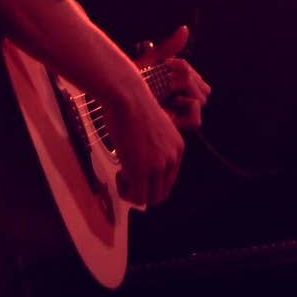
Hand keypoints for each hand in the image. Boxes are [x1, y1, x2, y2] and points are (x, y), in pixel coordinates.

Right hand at [105, 77, 184, 208]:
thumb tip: (142, 157)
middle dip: (143, 190)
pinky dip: (126, 192)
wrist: (127, 97)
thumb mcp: (154, 127)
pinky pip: (137, 198)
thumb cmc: (134, 106)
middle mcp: (172, 159)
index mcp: (177, 149)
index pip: (169, 180)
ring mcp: (159, 166)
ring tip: (122, 175)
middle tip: (127, 176)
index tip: (135, 170)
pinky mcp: (142, 170)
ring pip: (151, 199)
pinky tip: (119, 174)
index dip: (151, 181)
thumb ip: (155, 145)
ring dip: (134, 193)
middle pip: (162, 193)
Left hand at [135, 24, 210, 131]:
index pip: (199, 79)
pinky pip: (195, 120)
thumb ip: (168, 48)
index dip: (186, 69)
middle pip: (204, 89)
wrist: (113, 98)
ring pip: (202, 100)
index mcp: (177, 88)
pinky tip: (169, 101)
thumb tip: (185, 29)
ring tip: (167, 86)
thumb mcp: (148, 63)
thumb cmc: (127, 82)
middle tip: (167, 75)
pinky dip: (187, 107)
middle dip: (188, 78)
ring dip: (187, 89)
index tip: (168, 63)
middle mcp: (181, 102)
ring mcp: (178, 115)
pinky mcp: (173, 127)